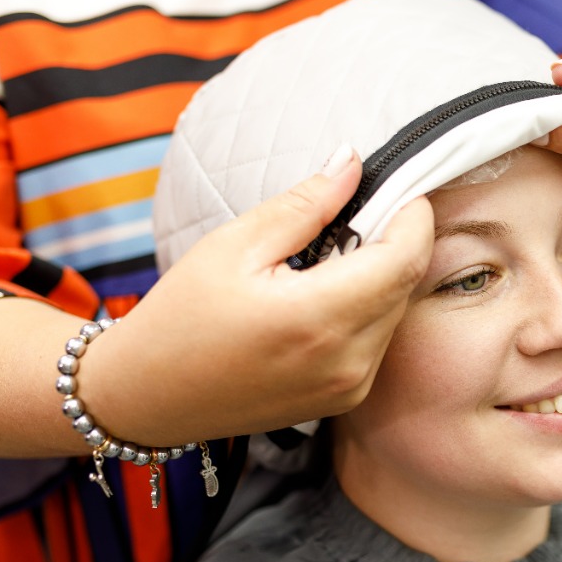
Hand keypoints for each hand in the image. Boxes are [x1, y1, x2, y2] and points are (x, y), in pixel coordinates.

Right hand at [79, 153, 434, 443]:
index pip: (406, 257)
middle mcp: (347, 360)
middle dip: (396, 238)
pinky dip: (368, 306)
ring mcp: (351, 386)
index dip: (413, 214)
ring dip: (382, 273)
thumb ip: (305, 204)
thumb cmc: (181, 318)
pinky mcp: (348, 398)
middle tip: (358, 209)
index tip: (398, 185)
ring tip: (330, 254)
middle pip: (406, 282)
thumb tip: (352, 163)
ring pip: (398, 309)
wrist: (149, 398)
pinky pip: (381, 338)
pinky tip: (325, 293)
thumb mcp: (234, 245)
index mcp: (319, 320)